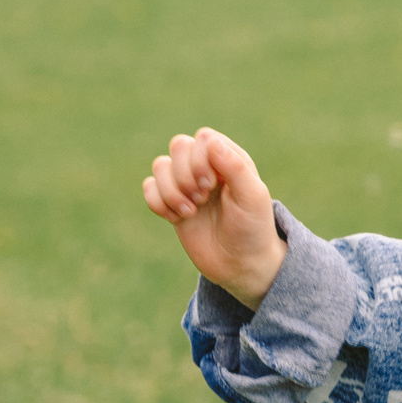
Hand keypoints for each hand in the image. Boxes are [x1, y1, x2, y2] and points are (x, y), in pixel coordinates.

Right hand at [142, 127, 286, 305]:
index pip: (203, 138)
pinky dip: (158, 203)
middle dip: (185, 175)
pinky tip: (177, 218)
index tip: (212, 186)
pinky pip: (149, 187)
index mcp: (229, 158)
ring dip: (171, 191)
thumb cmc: (252, 228)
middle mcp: (206, 166)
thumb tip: (210, 142)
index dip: (200, 160)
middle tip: (202, 199)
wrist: (239, 264)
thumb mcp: (252, 197)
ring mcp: (187, 183)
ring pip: (160, 165)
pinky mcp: (172, 202)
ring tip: (191, 212)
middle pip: (179, 146)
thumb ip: (235, 167)